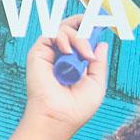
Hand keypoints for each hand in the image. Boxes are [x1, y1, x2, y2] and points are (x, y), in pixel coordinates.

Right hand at [22, 15, 108, 139]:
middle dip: (83, 23)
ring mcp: (49, 54)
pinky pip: (50, 35)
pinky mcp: (38, 53)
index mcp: (74, 63)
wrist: (59, 116)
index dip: (88, 30)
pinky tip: (68, 53)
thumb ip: (99, 63)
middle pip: (70, 28)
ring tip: (85, 55)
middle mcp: (60, 56)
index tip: (100, 25)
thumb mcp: (96, 83)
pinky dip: (63, 39)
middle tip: (94, 25)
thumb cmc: (77, 107)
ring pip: (62, 29)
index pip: (80, 39)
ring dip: (78, 38)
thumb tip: (101, 44)